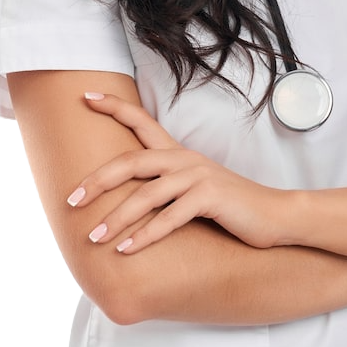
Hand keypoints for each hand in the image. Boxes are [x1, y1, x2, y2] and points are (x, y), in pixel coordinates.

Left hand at [67, 93, 289, 253]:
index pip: (142, 122)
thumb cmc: (230, 206)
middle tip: (72, 200)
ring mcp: (198, 177)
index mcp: (178, 153)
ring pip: (146, 194)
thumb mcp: (194, 189)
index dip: (114, 107)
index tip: (85, 96)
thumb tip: (126, 199)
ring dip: (117, 218)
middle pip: (132, 161)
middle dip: (98, 180)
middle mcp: (185, 159)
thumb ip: (165, 186)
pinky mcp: (210, 198)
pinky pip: (169, 218)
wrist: (274, 215)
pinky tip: (126, 250)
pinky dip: (145, 235)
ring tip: (94, 238)